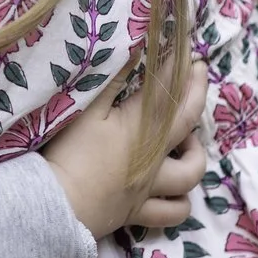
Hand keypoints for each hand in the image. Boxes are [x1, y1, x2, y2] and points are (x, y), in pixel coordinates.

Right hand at [41, 57, 210, 237]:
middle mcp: (154, 156)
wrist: (56, 205)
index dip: (179, 64)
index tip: (188, 44)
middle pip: (188, 120)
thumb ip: (111, 82)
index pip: (166, 88)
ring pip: (191, 173)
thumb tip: (134, 51)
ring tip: (187, 141)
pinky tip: (174, 191)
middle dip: (198, 91)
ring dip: (195, 154)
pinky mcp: (139, 211)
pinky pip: (172, 213)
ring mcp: (150, 186)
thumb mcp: (86, 112)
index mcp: (140, 127)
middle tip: (201, 70)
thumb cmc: (69, 155)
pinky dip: (179, 202)